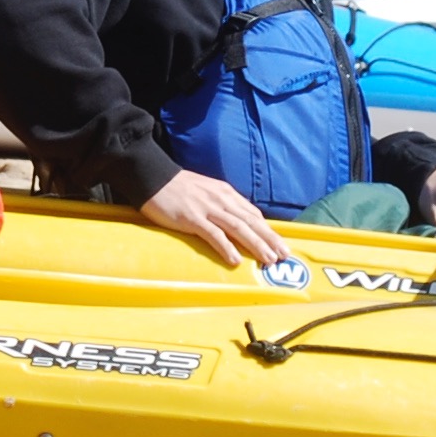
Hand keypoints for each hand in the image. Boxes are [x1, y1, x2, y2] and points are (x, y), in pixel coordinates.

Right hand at [142, 168, 293, 267]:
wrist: (152, 177)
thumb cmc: (177, 187)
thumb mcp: (206, 191)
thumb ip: (222, 204)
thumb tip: (237, 222)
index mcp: (225, 193)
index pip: (253, 214)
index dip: (268, 230)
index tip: (280, 244)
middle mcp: (221, 199)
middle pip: (251, 222)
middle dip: (270, 239)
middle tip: (284, 256)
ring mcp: (207, 208)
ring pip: (238, 228)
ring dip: (256, 244)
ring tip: (268, 259)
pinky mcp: (191, 217)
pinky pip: (213, 234)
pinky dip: (226, 247)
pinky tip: (235, 259)